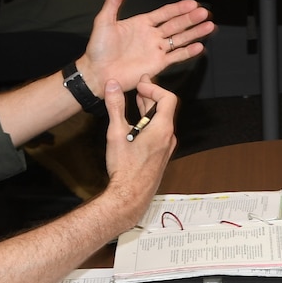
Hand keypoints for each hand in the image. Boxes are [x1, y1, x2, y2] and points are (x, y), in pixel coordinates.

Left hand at [81, 0, 212, 91]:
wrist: (97, 73)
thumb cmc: (98, 49)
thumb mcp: (104, 21)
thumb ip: (114, 1)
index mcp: (141, 23)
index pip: (165, 13)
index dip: (179, 8)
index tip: (192, 3)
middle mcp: (152, 36)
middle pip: (176, 25)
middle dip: (191, 19)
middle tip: (205, 13)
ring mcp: (156, 50)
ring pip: (180, 39)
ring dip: (194, 33)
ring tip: (209, 26)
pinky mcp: (158, 65)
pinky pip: (176, 57)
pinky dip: (188, 52)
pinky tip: (199, 46)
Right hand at [101, 79, 175, 206]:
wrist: (131, 196)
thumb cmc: (125, 169)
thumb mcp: (116, 133)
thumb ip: (115, 107)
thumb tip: (113, 86)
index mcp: (162, 129)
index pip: (167, 98)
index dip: (154, 88)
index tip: (140, 85)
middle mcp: (168, 137)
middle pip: (165, 109)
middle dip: (151, 95)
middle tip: (139, 86)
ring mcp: (166, 148)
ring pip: (161, 121)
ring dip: (149, 109)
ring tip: (136, 100)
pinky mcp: (161, 156)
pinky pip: (159, 133)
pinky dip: (149, 122)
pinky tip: (136, 124)